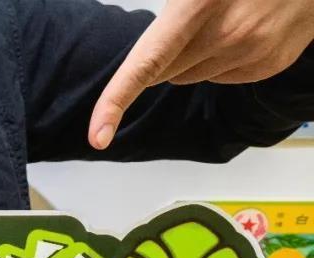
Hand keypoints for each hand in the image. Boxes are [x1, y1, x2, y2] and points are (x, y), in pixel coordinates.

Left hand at [90, 0, 313, 148]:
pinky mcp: (268, 65)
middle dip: (162, 56)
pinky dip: (219, 60)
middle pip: (164, 73)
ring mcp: (251, 51)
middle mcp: (225, 33)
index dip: (115, 101)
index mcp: (197, 4)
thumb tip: (143, 53)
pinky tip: (241, 31)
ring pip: (190, 78)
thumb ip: (168, 15)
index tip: (97, 136)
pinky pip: (219, 78)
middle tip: (185, 24)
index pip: (145, 63)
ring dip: (192, 57)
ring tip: (220, 20)